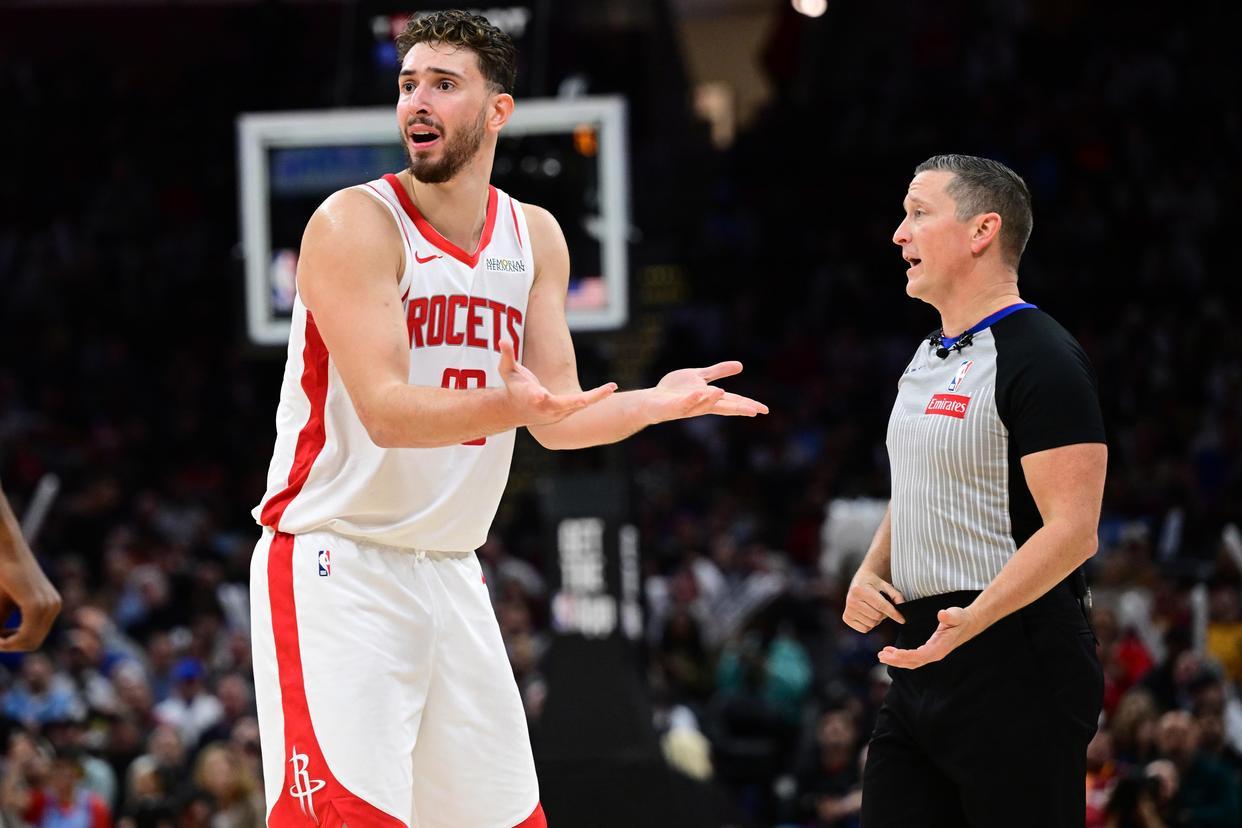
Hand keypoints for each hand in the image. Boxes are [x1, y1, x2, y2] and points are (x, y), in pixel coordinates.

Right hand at [0, 557, 60, 652]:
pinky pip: (25, 635)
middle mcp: (54, 606)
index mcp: (50, 605)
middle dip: (10, 645)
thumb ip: (2, 626)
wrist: (4, 549)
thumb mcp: (2, 606)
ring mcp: (48, 606)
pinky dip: (8, 640)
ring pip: (29, 642)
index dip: (13, 644)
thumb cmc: (1, 576)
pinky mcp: (36, 605)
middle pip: (33, 643)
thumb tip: (0, 645)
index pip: (35, 638)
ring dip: (7, 643)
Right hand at [498, 339, 615, 425]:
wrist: (517, 410)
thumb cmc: (514, 387)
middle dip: (576, 401)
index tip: (540, 394)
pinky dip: (596, 398)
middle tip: (586, 398)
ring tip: (611, 387)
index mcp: (530, 397)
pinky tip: (611, 389)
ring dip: (595, 398)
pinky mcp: (567, 411)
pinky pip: (584, 404)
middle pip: (562, 405)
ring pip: (578, 405)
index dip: (537, 396)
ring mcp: (558, 411)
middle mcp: (546, 407)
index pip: (534, 397)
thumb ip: (507, 355)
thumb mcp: (507, 370)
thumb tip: (503, 340)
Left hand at [646, 361, 768, 423]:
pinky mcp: (675, 406)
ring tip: (724, 392)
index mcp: (710, 398)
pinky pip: (685, 403)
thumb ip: (719, 371)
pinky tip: (700, 392)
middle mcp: (702, 404)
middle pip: (724, 407)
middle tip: (755, 411)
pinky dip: (693, 398)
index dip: (748, 404)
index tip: (764, 410)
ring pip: (703, 406)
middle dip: (739, 408)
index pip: (733, 401)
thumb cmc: (676, 390)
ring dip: (713, 399)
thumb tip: (741, 365)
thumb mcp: (700, 377)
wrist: (652, 400)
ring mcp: (688, 407)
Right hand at [843, 571, 904, 631]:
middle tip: (882, 607)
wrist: (859, 581)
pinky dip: (870, 625)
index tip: (902, 620)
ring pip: (872, 623)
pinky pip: (864, 629)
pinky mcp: (846, 618)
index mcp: (860, 589)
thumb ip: (895, 595)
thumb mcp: (885, 585)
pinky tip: (868, 615)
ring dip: (877, 619)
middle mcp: (851, 600)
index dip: (894, 613)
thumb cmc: (873, 583)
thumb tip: (902, 605)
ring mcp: (848, 610)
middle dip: (884, 614)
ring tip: (874, 609)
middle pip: (877, 616)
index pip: (881, 606)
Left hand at [877, 606, 980, 668]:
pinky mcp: (930, 650)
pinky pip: (914, 657)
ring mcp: (932, 653)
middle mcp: (935, 654)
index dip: (905, 656)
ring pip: (912, 661)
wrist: (969, 623)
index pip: (919, 656)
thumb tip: (942, 614)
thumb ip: (949, 616)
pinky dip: (901, 656)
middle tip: (880, 656)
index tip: (892, 653)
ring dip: (896, 659)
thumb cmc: (961, 618)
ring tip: (882, 655)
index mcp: (939, 648)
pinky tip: (892, 652)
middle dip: (896, 660)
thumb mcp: (956, 614)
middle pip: (913, 662)